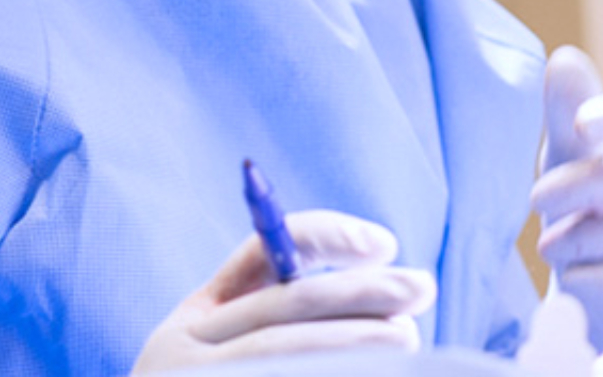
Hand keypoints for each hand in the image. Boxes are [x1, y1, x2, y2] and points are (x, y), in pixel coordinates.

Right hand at [131, 210, 434, 370]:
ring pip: (284, 350)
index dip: (326, 238)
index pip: (261, 251)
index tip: (385, 244)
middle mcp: (181, 348)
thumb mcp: (233, 361)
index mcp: (195, 318)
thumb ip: (294, 329)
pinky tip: (376, 374)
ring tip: (408, 339)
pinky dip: (335, 373)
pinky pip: (283, 374)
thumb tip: (396, 310)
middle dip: (363, 291)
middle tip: (421, 287)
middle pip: (286, 304)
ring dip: (356, 341)